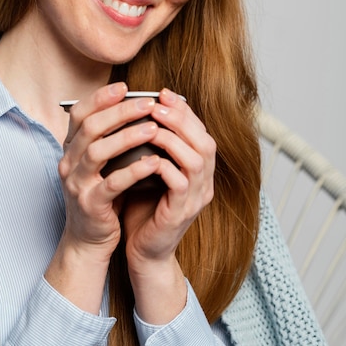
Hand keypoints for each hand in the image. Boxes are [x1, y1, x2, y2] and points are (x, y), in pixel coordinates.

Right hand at [45, 82, 162, 312]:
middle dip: (120, 112)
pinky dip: (133, 170)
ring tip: (153, 128)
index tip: (125, 87)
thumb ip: (110, 138)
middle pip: (90, 128)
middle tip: (148, 104)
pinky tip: (153, 162)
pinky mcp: (90, 204)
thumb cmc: (102, 194)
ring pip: (97, 152)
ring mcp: (77, 183)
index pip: (79, 113)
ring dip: (127, 137)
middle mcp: (68, 162)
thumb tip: (137, 106)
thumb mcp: (101, 163)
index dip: (100, 98)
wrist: (89, 238)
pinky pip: (111, 183)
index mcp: (71, 148)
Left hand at [122, 88, 215, 322]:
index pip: (201, 132)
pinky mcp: (181, 212)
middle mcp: (204, 183)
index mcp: (199, 171)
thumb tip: (139, 112)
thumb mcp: (149, 171)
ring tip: (151, 124)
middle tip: (158, 103)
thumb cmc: (143, 207)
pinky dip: (164, 165)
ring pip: (196, 159)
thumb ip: (152, 146)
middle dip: (182, 119)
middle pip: (205, 141)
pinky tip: (147, 156)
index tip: (164, 94)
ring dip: (173, 138)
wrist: (143, 251)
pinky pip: (180, 183)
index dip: (185, 111)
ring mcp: (196, 198)